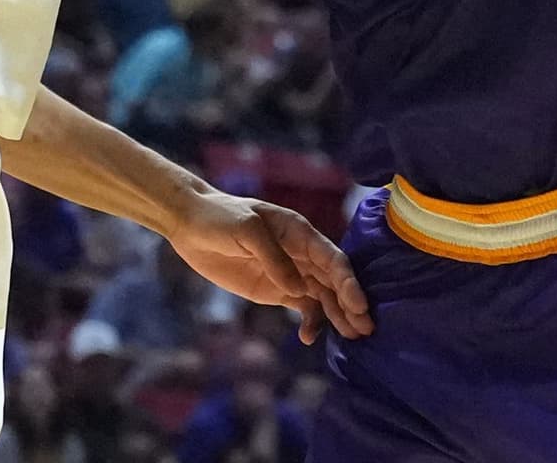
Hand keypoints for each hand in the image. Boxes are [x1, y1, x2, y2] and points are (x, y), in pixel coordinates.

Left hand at [169, 189, 372, 342]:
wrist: (191, 224)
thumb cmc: (221, 217)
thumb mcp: (247, 230)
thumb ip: (274, 258)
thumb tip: (300, 289)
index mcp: (299, 232)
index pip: (332, 258)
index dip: (348, 281)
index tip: (359, 305)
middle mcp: (301, 253)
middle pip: (333, 281)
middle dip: (350, 303)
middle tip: (365, 329)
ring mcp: (289, 273)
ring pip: (322, 296)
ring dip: (336, 316)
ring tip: (350, 338)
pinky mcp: (275, 290)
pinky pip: (302, 306)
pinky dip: (310, 322)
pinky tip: (308, 337)